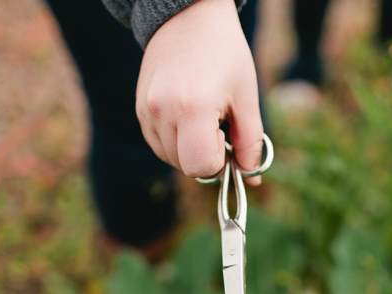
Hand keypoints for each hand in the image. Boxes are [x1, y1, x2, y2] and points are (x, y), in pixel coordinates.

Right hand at [136, 0, 263, 184]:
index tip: (226, 134)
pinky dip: (174, 141)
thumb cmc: (225, 53)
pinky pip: (157, 144)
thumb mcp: (246, 96)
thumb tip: (252, 177)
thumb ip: (250, 141)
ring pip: (169, 158)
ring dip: (189, 149)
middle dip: (205, 155)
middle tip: (217, 124)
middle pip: (184, 166)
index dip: (218, 160)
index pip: (200, 166)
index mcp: (192, 108)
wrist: (188, 17)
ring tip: (201, 115)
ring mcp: (146, 111)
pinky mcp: (139, 109)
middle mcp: (162, 111)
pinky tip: (187, 115)